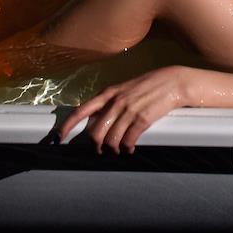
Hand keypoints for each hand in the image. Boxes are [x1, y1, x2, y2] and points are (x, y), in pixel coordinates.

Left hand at [56, 66, 191, 153]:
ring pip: (111, 140)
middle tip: (101, 151)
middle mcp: (115, 101)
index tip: (59, 137)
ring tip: (119, 150)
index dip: (68, 125)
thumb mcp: (125, 88)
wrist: (173, 82)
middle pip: (95, 132)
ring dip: (113, 149)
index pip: (82, 110)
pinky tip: (130, 148)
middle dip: (96, 145)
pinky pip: (128, 141)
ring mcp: (129, 110)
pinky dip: (127, 148)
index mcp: (108, 93)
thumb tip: (97, 120)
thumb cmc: (148, 86)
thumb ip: (110, 102)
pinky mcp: (142, 119)